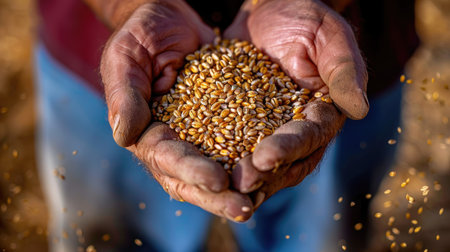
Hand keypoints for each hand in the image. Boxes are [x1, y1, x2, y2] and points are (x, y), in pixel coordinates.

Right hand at [101, 1, 252, 220]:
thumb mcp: (126, 57)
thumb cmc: (141, 34)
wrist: (170, 17)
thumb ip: (125, 94)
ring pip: (218, 167)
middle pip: (192, 177)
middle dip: (217, 196)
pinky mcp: (222, 121)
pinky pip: (237, 143)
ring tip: (261, 199)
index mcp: (146, 131)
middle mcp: (173, 140)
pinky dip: (252, 158)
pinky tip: (274, 168)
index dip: (190, 170)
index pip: (166, 158)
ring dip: (237, 187)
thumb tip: (125, 137)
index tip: (217, 181)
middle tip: (244, 209)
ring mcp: (198, 134)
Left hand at [224, 0, 367, 206]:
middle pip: (284, 162)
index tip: (266, 156)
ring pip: (257, 163)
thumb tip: (358, 109)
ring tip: (219, 186)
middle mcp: (295, 130)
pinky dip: (217, 159)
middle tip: (240, 181)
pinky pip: (229, 146)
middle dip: (263, 174)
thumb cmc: (304, 19)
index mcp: (321, 114)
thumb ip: (343, 70)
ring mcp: (266, 130)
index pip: (308, 137)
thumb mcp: (328, 37)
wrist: (268, 12)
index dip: (288, 148)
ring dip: (240, 176)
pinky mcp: (238, 124)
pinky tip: (200, 169)